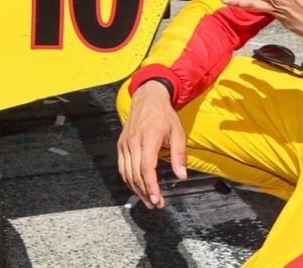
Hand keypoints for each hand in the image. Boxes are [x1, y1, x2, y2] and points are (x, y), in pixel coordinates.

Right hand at [117, 81, 187, 209]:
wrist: (147, 98)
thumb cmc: (164, 115)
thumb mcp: (177, 132)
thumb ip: (179, 155)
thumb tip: (182, 175)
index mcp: (149, 138)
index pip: (147, 168)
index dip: (152, 187)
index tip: (158, 200)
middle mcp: (134, 141)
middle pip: (136, 174)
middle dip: (146, 193)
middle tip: (156, 204)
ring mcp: (125, 144)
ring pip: (127, 173)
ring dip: (137, 190)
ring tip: (148, 200)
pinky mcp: (121, 145)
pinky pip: (122, 167)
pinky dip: (128, 180)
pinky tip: (137, 187)